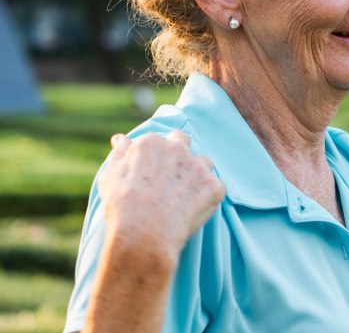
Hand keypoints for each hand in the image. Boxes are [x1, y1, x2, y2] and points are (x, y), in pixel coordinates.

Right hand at [97, 132, 224, 257]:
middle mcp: (178, 149)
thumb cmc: (121, 207)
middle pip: (184, 141)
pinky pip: (214, 188)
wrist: (143, 235)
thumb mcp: (110, 176)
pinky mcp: (214, 186)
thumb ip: (120, 153)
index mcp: (152, 143)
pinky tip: (192, 210)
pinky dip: (206, 198)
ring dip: (196, 174)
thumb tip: (121, 138)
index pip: (161, 141)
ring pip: (203, 163)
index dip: (158, 157)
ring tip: (182, 197)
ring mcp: (198, 166)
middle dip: (180, 153)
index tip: (154, 173)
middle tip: (171, 178)